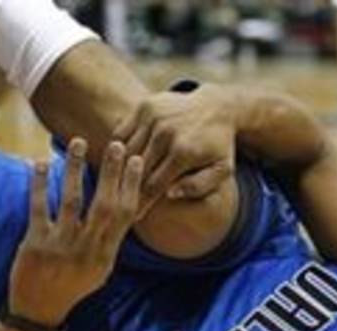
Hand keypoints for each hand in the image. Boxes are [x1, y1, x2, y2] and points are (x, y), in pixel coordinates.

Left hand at [8, 138, 141, 326]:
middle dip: (112, 172)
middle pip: (104, 204)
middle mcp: (87, 250)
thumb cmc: (70, 287)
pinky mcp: (35, 245)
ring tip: (78, 143)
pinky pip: (39, 208)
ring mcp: (61, 247)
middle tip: (116, 144)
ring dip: (76, 169)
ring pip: (72, 201)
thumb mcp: (99, 269)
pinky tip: (41, 163)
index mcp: (106, 255)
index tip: (137, 160)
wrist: (37, 312)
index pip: (125, 215)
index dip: (132, 185)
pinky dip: (40, 184)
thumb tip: (123, 206)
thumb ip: (109, 241)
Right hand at [114, 83, 236, 209]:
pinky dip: (117, 149)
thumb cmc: (218, 146)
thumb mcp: (221, 170)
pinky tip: (117, 162)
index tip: (132, 217)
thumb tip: (170, 194)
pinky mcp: (146, 107)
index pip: (154, 186)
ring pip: (126, 152)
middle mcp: (166, 133)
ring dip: (119, 170)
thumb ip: (198, 187)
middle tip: (118, 205)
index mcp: (183, 152)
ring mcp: (154, 118)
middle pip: (136, 170)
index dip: (141, 203)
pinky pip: (122, 133)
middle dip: (127, 189)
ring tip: (114, 185)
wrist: (217, 107)